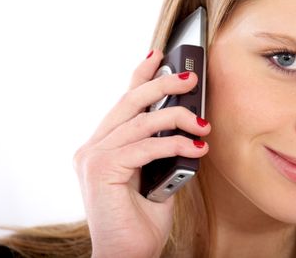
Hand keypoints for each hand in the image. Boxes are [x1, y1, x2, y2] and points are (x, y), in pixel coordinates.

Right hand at [73, 50, 210, 257]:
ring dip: (176, 117)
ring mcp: (93, 157)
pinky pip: (144, 146)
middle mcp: (92, 146)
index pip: (123, 103)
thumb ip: (160, 147)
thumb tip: (184, 124)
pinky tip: (196, 147)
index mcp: (103, 145)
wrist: (128, 254)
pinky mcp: (101, 170)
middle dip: (160, 84)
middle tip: (189, 78)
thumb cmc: (141, 217)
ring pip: (139, 121)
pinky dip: (173, 144)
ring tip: (202, 123)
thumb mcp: (156, 173)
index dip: (139, 76)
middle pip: (128, 102)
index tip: (158, 57)